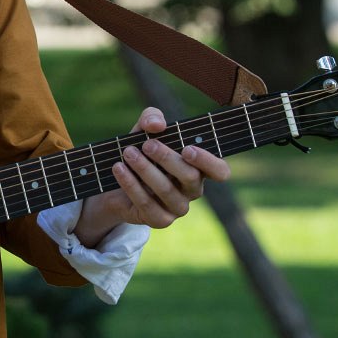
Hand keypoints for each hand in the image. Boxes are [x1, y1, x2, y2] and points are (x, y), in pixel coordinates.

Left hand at [73, 107, 230, 245]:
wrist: (117, 179)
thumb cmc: (140, 151)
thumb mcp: (144, 129)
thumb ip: (152, 118)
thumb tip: (157, 124)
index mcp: (199, 168)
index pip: (220, 171)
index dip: (208, 161)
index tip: (187, 149)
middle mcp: (193, 190)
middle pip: (190, 176)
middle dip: (167, 157)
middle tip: (146, 144)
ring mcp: (178, 208)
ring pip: (166, 190)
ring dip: (145, 169)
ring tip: (128, 152)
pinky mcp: (160, 220)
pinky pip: (147, 203)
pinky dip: (131, 184)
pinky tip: (119, 168)